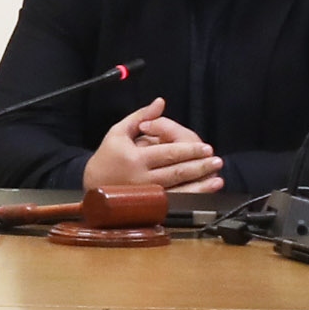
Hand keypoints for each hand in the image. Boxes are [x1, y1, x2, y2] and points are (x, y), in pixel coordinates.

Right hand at [84, 99, 224, 194]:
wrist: (92, 185)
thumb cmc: (107, 156)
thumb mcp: (118, 132)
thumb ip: (141, 116)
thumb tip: (161, 102)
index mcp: (135, 158)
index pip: (168, 153)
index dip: (189, 151)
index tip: (206, 148)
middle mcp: (141, 179)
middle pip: (176, 172)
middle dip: (199, 166)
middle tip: (216, 160)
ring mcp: (146, 196)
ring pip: (178, 191)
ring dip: (200, 186)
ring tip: (217, 178)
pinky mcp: (148, 207)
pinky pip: (173, 203)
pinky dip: (191, 200)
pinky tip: (204, 195)